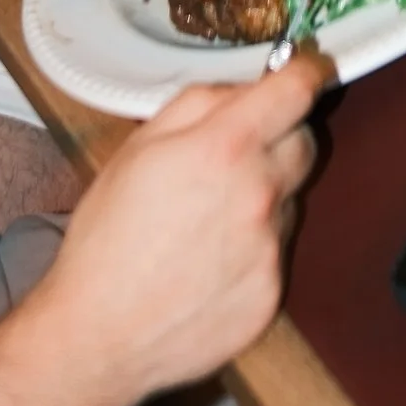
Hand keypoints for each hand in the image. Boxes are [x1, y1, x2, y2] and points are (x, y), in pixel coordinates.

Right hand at [24, 59, 327, 405]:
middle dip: (282, 137)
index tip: (306, 70)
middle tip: (237, 153)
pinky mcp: (271, 295)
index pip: (296, 92)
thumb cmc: (107, 239)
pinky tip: (207, 264)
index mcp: (225, 148)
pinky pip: (275, 255)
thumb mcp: (137, 148)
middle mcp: (260, 195)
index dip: (305, 73)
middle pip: (305, 145)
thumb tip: (241, 91)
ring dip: (264, 198)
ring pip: (289, 202)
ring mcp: (270, 250)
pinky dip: (251, 251)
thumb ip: (198, 104)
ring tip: (205, 223)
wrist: (99, 335)